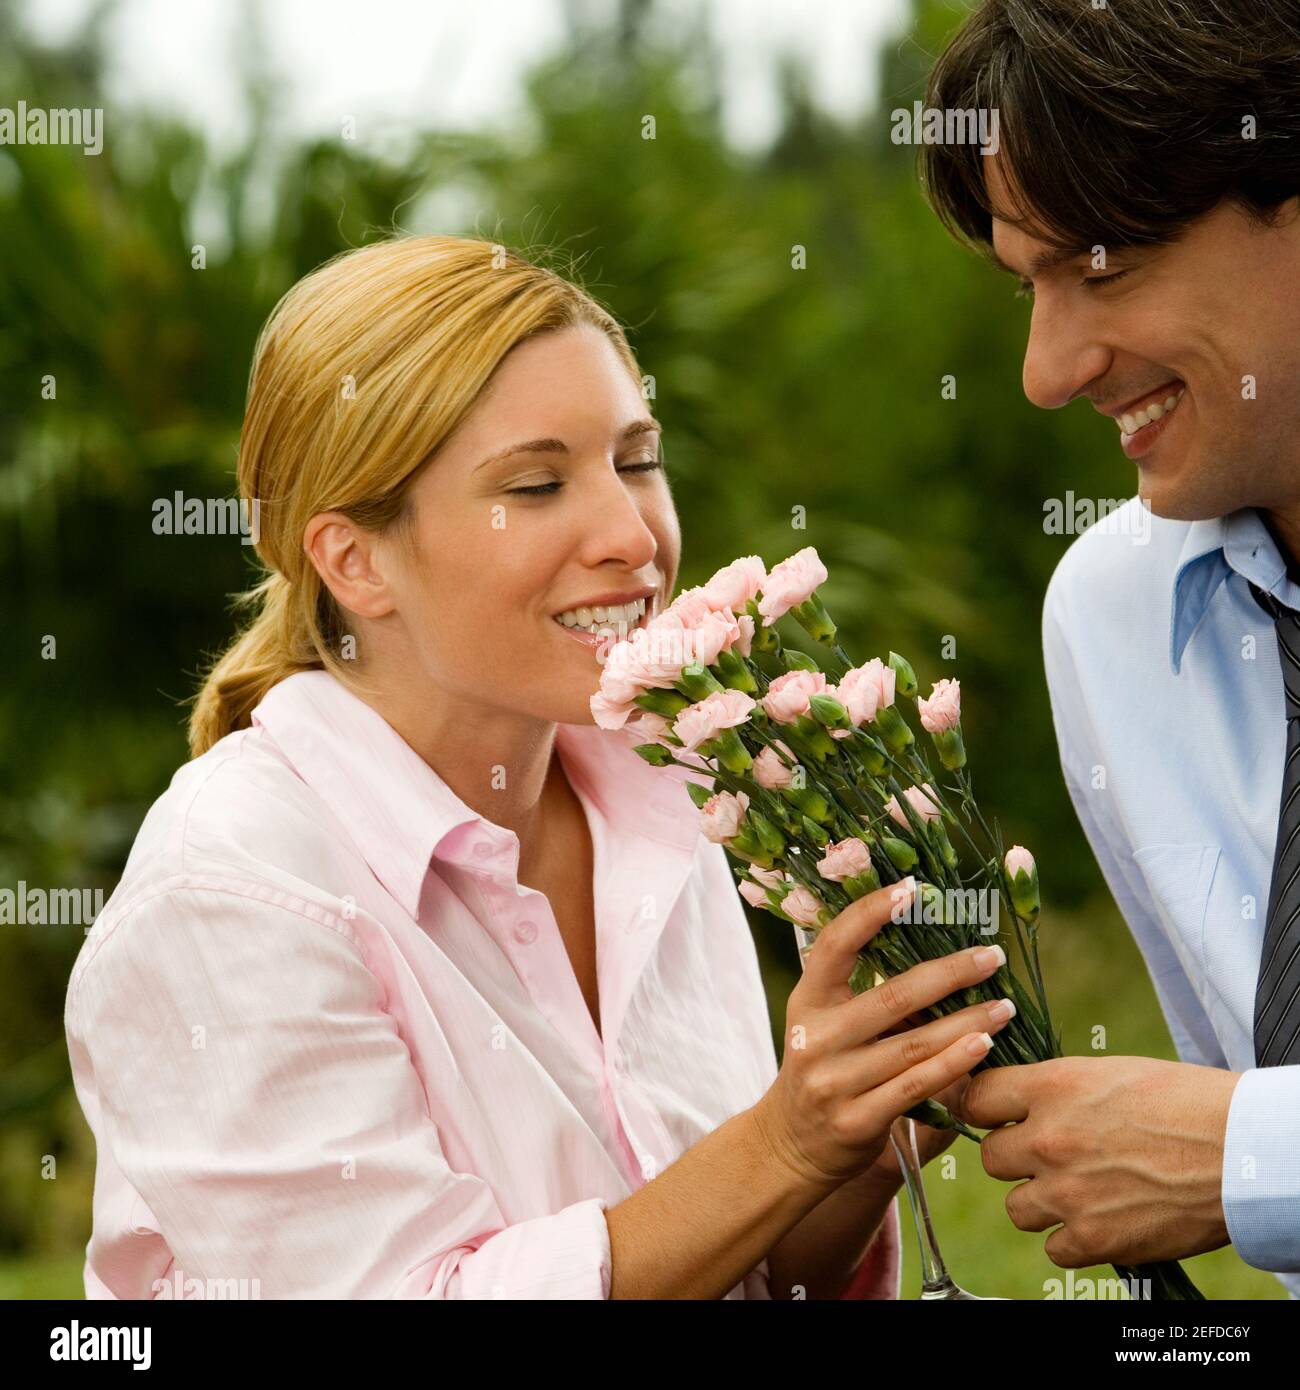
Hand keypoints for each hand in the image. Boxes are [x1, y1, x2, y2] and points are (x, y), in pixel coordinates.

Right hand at [751, 878, 1014, 1192]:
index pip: (835, 945)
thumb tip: (924, 942)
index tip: (912, 890)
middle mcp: (816, 1038)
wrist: (790, 1144)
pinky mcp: (858, 1120)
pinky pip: (918, 1085)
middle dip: (949, 972)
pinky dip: (955, 1063)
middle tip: (991, 956)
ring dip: (967, 1021)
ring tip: (1004, 1006)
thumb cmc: (821, 1069)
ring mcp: (836, 1082)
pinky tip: (984, 1046)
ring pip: (914, 1044)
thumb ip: (857, 990)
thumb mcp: (821, 1022)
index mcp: (807, 1002)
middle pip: (892, 996)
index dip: (871, 913)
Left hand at [953, 1055, 1241, 1266]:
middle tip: (1052, 1158)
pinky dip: (1074, 1240)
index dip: (986, 1109)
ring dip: (1042, 1202)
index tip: (1000, 1117)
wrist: (1240, 1149)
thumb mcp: (1107, 1073)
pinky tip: (1101, 1219)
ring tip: (1082, 1190)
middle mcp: (1049, 1139)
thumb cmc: (1182, 1102)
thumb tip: (1020, 1102)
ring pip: (1016, 1207)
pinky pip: (1054, 1248)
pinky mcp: (1094, 1238)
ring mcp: (1068, 1192)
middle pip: (991, 1158)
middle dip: (1017, 1159)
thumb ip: (1056, 1089)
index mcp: (1052, 1087)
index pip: (976, 1098)